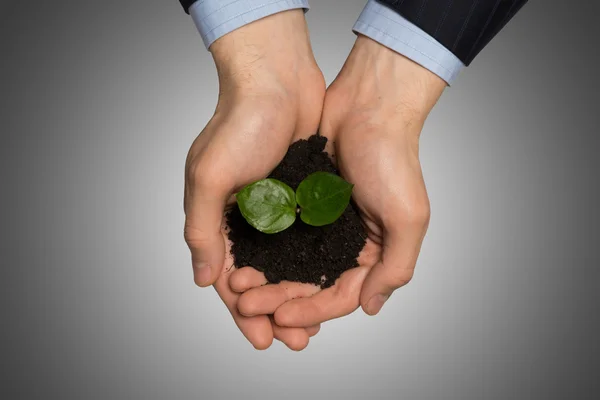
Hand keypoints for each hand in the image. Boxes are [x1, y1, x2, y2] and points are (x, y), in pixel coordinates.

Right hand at [183, 10, 324, 348]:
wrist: (277, 80)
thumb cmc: (239, 121)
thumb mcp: (211, 176)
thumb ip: (203, 229)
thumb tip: (205, 279)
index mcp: (216, 218)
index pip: (228, 277)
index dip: (243, 311)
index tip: (262, 339)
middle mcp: (243, 218)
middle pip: (259, 278)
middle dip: (274, 311)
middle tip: (296, 339)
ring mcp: (272, 208)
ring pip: (284, 264)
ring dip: (295, 293)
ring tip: (314, 322)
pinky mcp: (298, 195)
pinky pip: (304, 239)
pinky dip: (311, 263)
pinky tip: (326, 281)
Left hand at [231, 35, 445, 326]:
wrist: (368, 105)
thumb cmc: (393, 158)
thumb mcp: (407, 218)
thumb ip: (395, 267)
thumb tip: (372, 307)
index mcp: (373, 252)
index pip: (340, 296)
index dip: (311, 311)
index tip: (281, 319)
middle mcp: (346, 242)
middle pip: (309, 285)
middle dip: (279, 299)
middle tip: (249, 305)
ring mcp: (322, 222)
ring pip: (289, 263)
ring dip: (266, 278)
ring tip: (240, 286)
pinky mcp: (301, 201)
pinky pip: (278, 233)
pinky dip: (262, 248)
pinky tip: (242, 257)